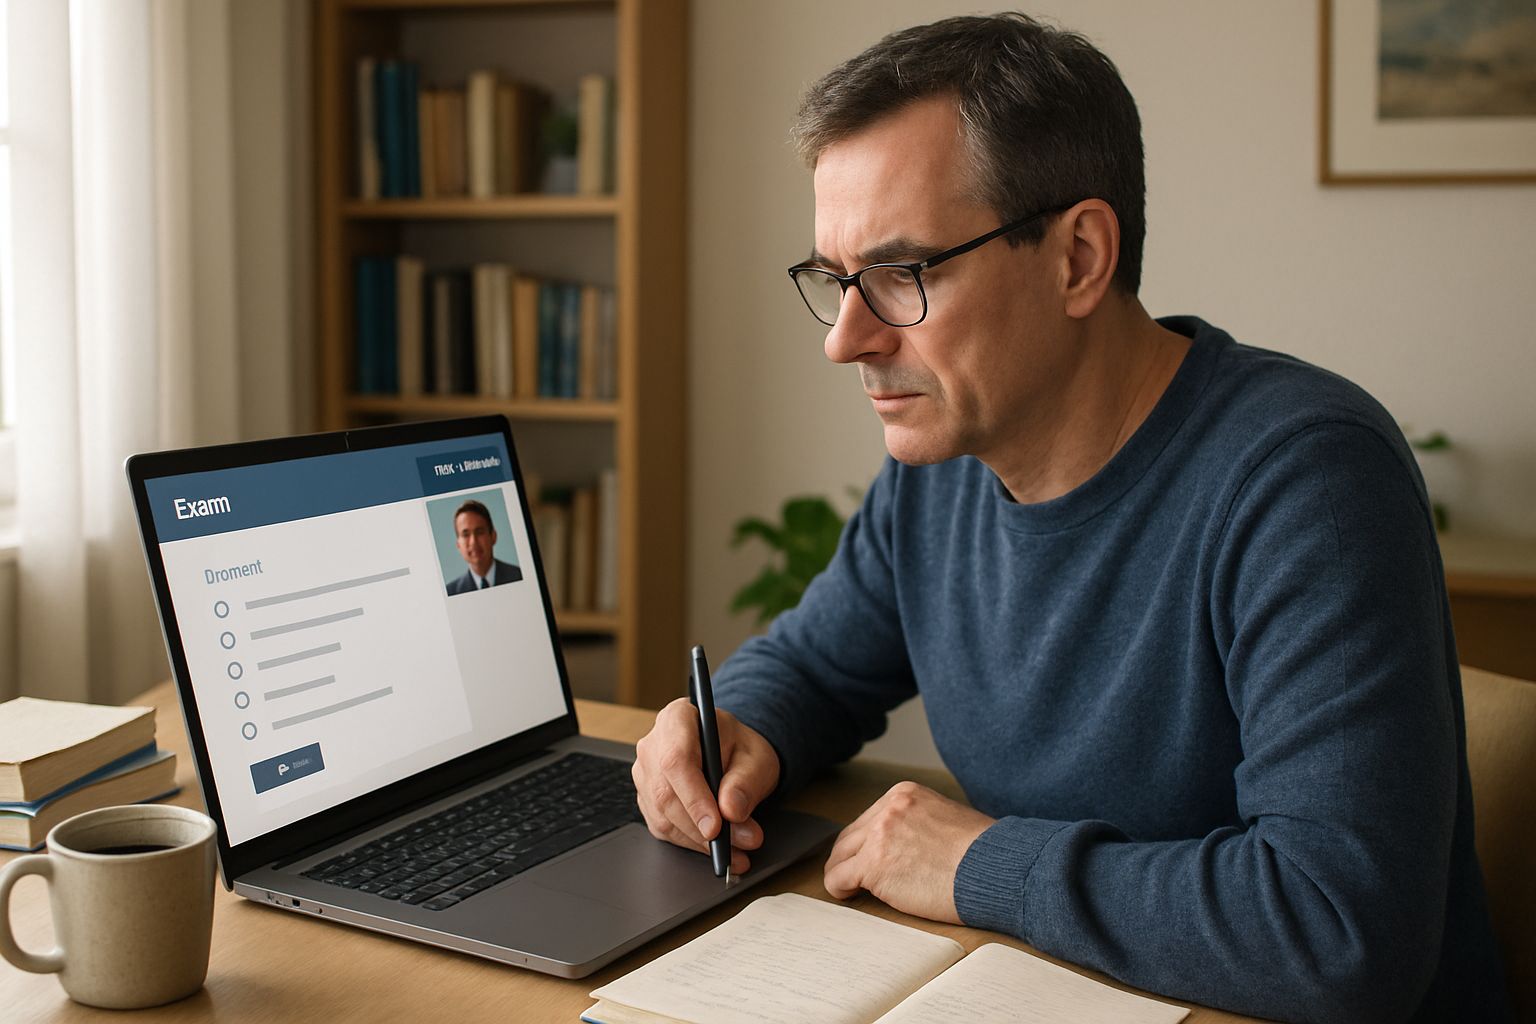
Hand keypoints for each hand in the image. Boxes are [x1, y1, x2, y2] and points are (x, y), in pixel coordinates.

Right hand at [632, 698, 780, 874]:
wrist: (732, 755)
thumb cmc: (740, 749)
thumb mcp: (756, 759)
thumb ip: (745, 782)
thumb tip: (731, 810)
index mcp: (677, 718)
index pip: (676, 760)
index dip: (694, 797)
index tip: (716, 826)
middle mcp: (653, 745)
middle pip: (666, 793)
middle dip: (702, 827)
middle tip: (741, 842)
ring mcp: (645, 774)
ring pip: (663, 816)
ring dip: (701, 840)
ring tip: (738, 849)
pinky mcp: (647, 799)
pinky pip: (664, 828)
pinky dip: (692, 844)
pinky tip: (717, 847)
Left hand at [823, 781, 994, 923]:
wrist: (995, 868)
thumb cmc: (983, 853)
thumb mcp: (947, 818)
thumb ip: (919, 823)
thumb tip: (905, 843)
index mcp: (905, 794)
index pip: (870, 817)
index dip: (868, 842)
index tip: (872, 858)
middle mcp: (889, 808)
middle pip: (852, 835)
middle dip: (851, 857)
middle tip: (854, 876)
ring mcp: (879, 835)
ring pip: (840, 855)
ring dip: (843, 872)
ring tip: (851, 888)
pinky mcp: (874, 864)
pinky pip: (838, 877)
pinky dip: (839, 888)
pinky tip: (849, 895)